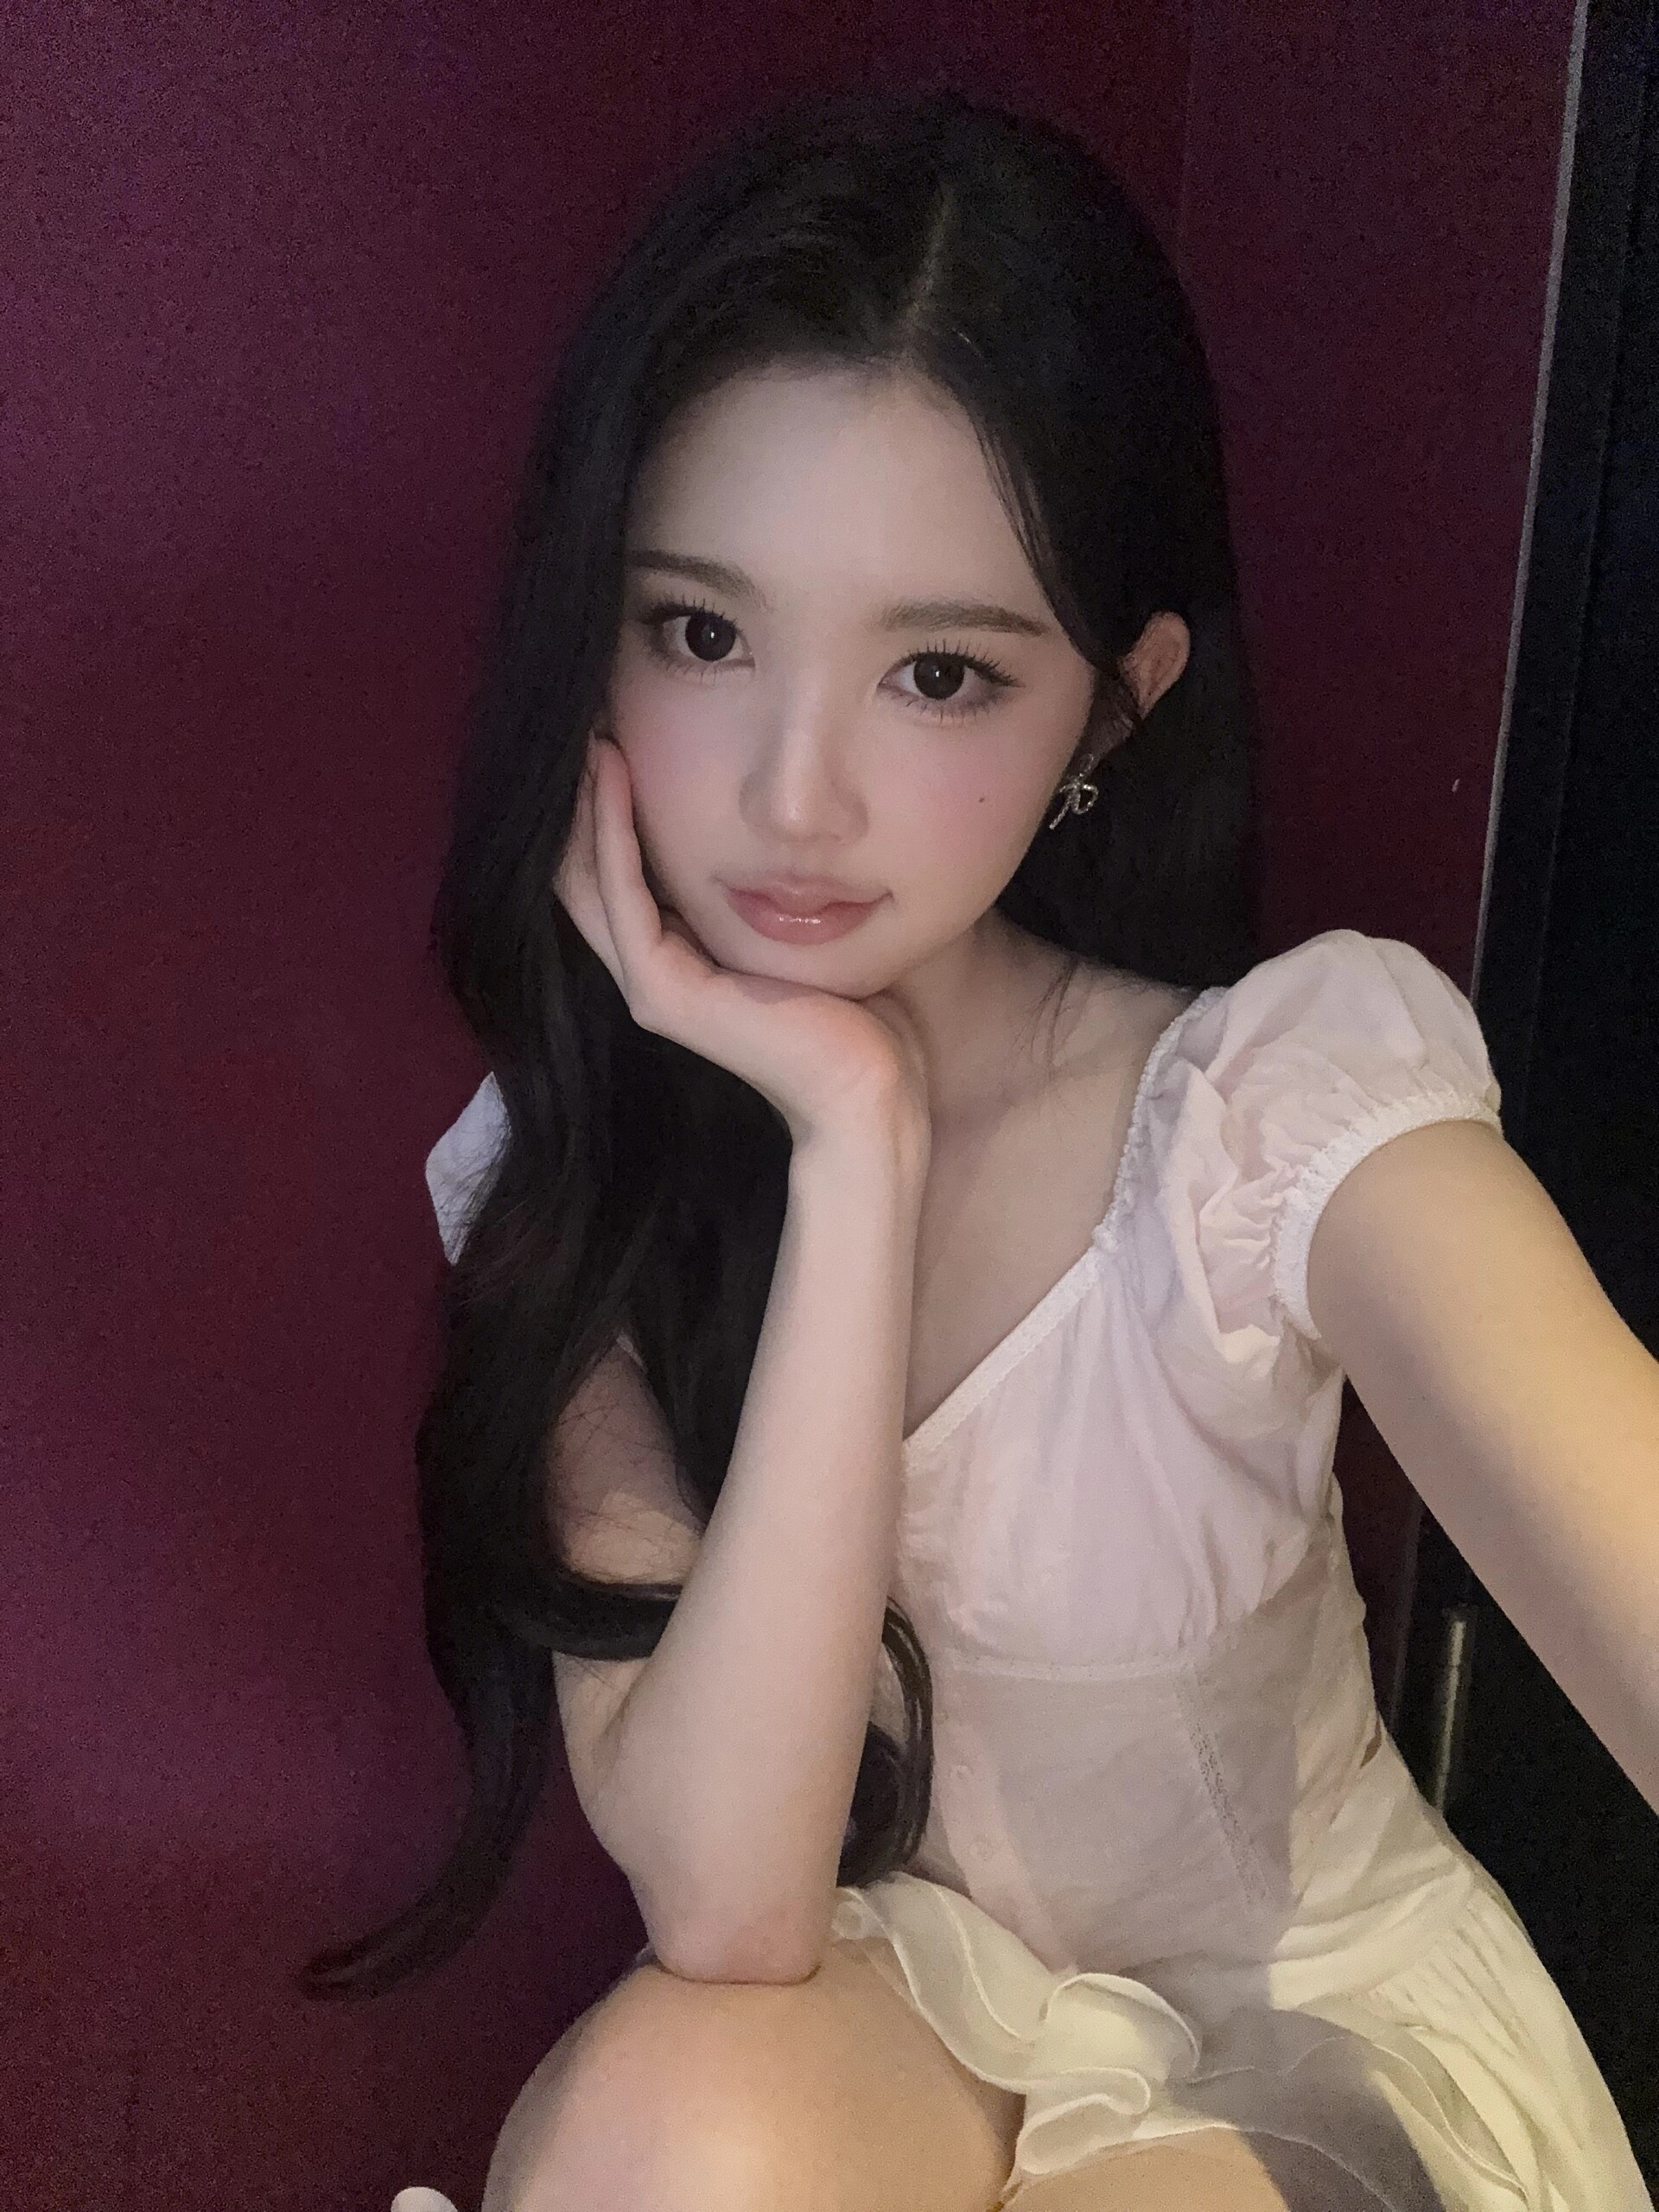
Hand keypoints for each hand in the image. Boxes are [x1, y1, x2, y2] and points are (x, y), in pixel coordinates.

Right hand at [553, 734, 931, 1154]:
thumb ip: (785, 884)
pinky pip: (622, 895)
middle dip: (584, 797)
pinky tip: (614, 772)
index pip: (623, 873)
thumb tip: (802, 822)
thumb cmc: (863, 1016)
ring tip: (590, 731)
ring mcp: (652, 987)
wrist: (871, 1091)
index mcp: (684, 961)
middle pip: (588, 871)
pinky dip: (612, 831)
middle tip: (589, 717)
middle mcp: (655, 974)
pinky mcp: (663, 994)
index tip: (621, 731)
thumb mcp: (812, 929)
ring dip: (586, 801)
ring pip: (588, 877)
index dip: (611, 806)